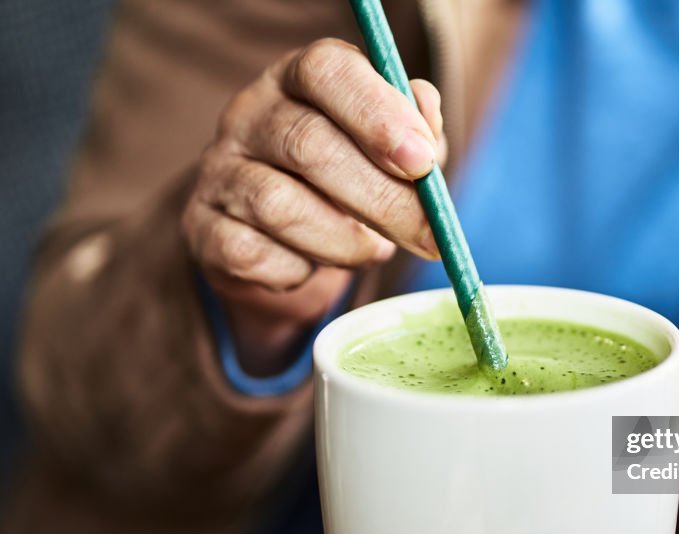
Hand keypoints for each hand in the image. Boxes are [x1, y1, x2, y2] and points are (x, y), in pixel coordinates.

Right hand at [182, 39, 445, 372]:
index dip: (377, 113)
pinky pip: (251, 254)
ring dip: (344, 242)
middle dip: (382, 199)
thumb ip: (416, 129)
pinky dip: (297, 270)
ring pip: (279, 206)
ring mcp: (218, 170)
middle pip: (309, 146)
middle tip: (428, 236)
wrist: (284, 236)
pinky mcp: (203, 228)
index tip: (423, 162)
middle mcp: (249, 114)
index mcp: (299, 79)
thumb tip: (425, 108)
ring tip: (374, 251)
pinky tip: (315, 265)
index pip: (326, 70)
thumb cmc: (352, 178)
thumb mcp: (393, 149)